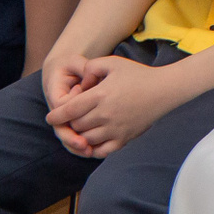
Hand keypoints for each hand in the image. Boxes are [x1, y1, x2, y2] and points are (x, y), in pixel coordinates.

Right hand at [42, 51, 94, 149]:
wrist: (64, 71)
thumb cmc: (71, 66)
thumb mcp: (74, 62)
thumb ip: (83, 68)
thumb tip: (90, 80)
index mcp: (56, 95)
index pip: (62, 105)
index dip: (72, 103)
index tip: (80, 89)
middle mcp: (57, 111)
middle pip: (61, 129)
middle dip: (71, 138)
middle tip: (84, 145)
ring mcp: (63, 120)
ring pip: (67, 138)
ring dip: (76, 148)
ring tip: (89, 153)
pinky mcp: (72, 125)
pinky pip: (75, 140)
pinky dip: (83, 148)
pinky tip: (96, 153)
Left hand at [45, 56, 177, 157]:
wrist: (163, 90)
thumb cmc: (137, 74)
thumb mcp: (112, 63)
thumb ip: (91, 67)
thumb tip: (80, 82)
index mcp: (100, 95)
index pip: (70, 110)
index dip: (56, 116)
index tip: (50, 118)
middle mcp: (105, 115)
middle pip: (76, 126)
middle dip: (69, 123)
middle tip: (68, 120)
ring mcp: (115, 129)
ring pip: (86, 139)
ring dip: (79, 135)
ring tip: (79, 129)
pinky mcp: (124, 139)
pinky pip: (101, 151)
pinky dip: (92, 149)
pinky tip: (90, 143)